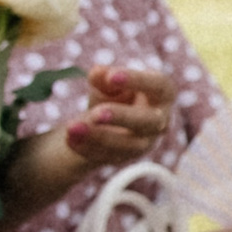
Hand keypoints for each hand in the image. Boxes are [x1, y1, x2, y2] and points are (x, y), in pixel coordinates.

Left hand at [60, 65, 174, 167]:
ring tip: (72, 127)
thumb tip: (98, 73)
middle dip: (121, 117)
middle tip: (95, 113)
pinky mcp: (124, 157)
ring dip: (98, 137)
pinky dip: (87, 148)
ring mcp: (144, 143)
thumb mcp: (109, 81)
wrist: (110, 121)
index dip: (138, 81)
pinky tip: (69, 139)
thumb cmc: (116, 93)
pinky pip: (108, 156)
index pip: (159, 85)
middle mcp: (159, 120)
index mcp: (162, 94)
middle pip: (148, 121)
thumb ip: (104, 77)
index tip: (112, 75)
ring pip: (127, 145)